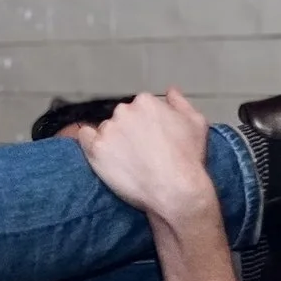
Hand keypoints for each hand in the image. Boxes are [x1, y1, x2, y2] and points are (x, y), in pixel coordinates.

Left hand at [67, 90, 218, 223]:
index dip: (145, 124)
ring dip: (113, 140)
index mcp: (146, 101)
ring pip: (106, 129)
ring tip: (127, 160)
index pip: (139, 108)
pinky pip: (84, 137)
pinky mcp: (96, 149)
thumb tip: (170, 91)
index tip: (151, 139)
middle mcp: (124, 111)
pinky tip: (100, 152)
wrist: (175, 189)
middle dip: (129, 130)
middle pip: (121, 117)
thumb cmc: (188, 158)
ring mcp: (109, 129)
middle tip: (140, 151)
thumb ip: (180, 103)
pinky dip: (89, 142)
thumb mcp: (196, 123)